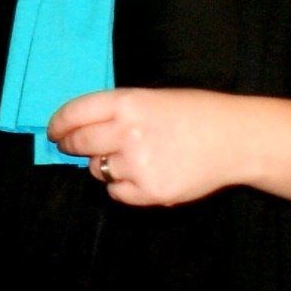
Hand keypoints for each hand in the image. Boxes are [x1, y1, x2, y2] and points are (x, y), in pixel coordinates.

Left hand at [47, 87, 244, 205]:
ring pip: (96, 170)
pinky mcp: (150, 192)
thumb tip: (78, 129)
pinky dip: (122, 186)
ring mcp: (138, 164)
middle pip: (78, 143)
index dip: (59, 124)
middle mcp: (127, 132)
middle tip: (71, 146)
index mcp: (127, 103)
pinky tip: (142, 174)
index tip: (54, 131)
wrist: (236, 139)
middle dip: (69, 145)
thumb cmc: (195, 113)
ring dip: (104, 165)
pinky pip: (116, 192)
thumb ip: (116, 112)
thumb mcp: (153, 98)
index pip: (74, 114)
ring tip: (132, 156)